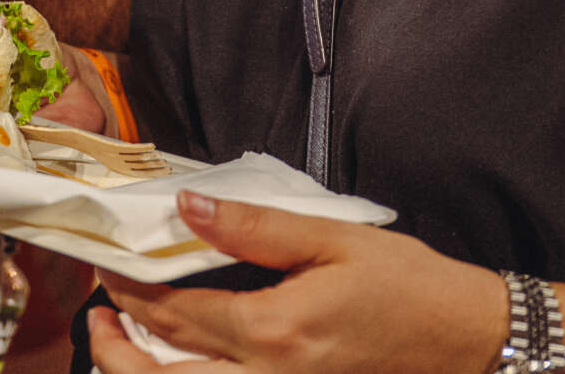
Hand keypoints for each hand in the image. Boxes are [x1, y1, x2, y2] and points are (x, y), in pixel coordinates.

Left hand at [92, 196, 506, 372]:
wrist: (467, 342)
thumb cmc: (407, 286)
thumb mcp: (332, 239)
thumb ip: (254, 225)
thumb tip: (186, 206)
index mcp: (273, 333)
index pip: (170, 314)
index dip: (125, 288)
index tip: (101, 262)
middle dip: (114, 348)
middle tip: (97, 313)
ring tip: (120, 341)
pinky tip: (177, 361)